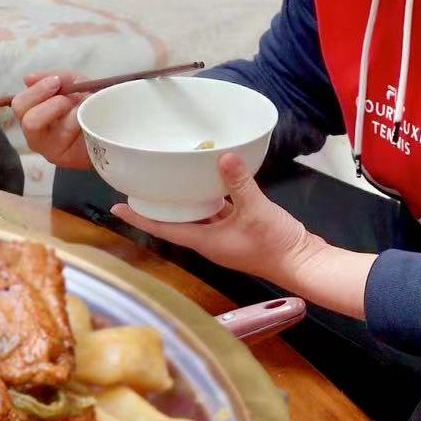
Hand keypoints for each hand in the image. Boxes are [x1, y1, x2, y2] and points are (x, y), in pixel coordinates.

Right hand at [11, 73, 94, 167]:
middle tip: (68, 97)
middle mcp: (35, 134)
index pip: (20, 104)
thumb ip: (53, 77)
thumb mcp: (74, 83)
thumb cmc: (89, 104)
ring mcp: (47, 149)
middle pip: (26, 118)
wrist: (114, 125)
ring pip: (41, 127)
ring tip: (81, 108)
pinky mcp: (62, 158)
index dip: (36, 91)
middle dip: (48, 101)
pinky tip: (88, 119)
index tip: (56, 82)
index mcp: (33, 115)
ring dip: (65, 112)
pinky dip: (78, 122)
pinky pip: (64, 137)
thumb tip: (27, 78)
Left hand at [112, 153, 317, 286]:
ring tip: (169, 183)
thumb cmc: (277, 245)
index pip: (164, 229)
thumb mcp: (257, 210)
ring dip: (184, 203)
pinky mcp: (239, 233)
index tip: (115, 209)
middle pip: (176, 223)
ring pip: (197, 218)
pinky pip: (217, 215)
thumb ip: (240, 183)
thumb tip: (224, 156)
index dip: (139, 219)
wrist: (305, 263)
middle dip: (158, 207)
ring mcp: (225, 239)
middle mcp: (210, 242)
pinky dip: (210, 201)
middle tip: (140, 189)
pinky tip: (210, 184)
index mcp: (205, 242)